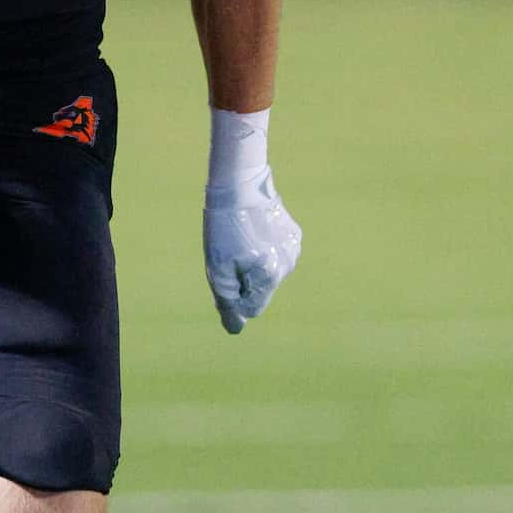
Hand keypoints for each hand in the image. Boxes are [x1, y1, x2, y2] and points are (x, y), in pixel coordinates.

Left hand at [205, 166, 301, 331]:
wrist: (241, 183)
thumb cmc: (225, 226)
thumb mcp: (218, 268)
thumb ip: (228, 301)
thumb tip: (235, 329)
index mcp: (269, 276)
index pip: (251, 307)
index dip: (233, 295)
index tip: (224, 272)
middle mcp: (288, 266)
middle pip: (260, 290)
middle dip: (243, 280)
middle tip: (229, 252)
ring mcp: (294, 249)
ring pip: (269, 273)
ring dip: (254, 265)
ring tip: (241, 238)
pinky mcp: (294, 235)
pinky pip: (276, 254)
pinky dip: (264, 250)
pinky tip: (254, 230)